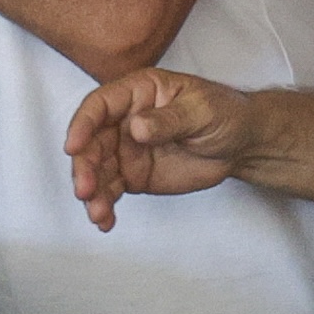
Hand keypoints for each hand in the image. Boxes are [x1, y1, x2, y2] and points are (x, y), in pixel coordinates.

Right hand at [64, 68, 253, 229]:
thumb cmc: (223, 114)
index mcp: (137, 93)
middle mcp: (124, 120)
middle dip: (84, 167)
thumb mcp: (201, 110)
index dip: (83, 125)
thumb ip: (169, 119)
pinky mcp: (133, 175)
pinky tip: (105, 221)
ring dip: (92, 191)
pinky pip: (111, 190)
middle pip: (91, 142)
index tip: (73, 147)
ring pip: (97, 169)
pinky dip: (105, 205)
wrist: (240, 144)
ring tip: (98, 214)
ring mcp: (126, 149)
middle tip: (85, 191)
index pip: (100, 106)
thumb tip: (136, 128)